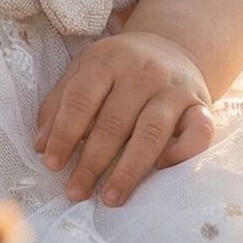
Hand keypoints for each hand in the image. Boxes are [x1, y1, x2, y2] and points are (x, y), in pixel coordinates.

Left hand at [33, 31, 214, 206]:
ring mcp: (174, 89)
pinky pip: (199, 132)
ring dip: (129, 169)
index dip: (64, 134)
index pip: (81, 100)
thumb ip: (61, 103)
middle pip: (114, 121)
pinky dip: (181, 152)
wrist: (173, 44)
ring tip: (110, 198)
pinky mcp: (201, 105)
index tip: (52, 165)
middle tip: (76, 192)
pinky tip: (162, 170)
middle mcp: (142, 72)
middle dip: (92, 162)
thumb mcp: (86, 71)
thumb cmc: (120, 67)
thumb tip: (41, 146)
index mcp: (106, 61)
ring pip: (152, 132)